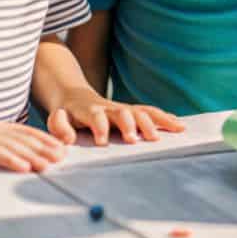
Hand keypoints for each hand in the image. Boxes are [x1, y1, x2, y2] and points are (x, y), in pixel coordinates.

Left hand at [45, 86, 184, 145]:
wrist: (75, 96)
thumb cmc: (66, 113)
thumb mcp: (57, 118)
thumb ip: (60, 127)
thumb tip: (67, 140)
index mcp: (90, 110)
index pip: (96, 117)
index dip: (99, 127)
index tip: (103, 141)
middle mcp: (110, 108)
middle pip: (124, 112)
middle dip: (132, 124)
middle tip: (137, 139)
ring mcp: (123, 108)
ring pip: (142, 111)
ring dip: (156, 121)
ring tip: (173, 130)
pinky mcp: (133, 111)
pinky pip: (150, 112)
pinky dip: (165, 118)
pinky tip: (179, 125)